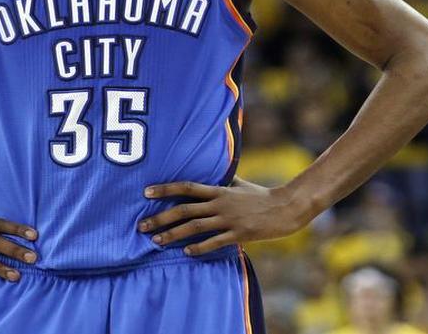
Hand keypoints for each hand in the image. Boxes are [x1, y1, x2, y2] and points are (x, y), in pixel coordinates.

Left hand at [137, 178, 309, 255]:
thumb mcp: (242, 185)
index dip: (166, 189)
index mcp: (220, 190)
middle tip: (141, 226)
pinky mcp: (239, 234)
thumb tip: (215, 174)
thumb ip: (226, 182)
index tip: (146, 192)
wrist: (286, 208)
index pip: (188, 187)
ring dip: (173, 234)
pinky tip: (186, 252)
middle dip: (161, 217)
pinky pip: (215, 241)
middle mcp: (221, 203)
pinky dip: (199, 247)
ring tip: (156, 241)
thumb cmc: (263, 196)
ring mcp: (229, 219)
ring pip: (195, 226)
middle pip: (185, 209)